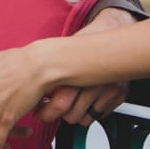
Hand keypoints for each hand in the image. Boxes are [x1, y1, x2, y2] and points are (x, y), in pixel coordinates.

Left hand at [35, 8, 133, 124]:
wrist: (111, 30)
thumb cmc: (84, 40)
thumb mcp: (63, 51)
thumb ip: (50, 71)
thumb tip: (30, 89)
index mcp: (78, 73)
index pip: (59, 105)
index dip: (45, 112)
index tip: (39, 112)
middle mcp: (95, 83)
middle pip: (71, 115)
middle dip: (58, 116)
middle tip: (50, 109)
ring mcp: (109, 90)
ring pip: (85, 119)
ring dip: (74, 115)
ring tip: (69, 103)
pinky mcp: (119, 95)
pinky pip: (100, 115)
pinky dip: (90, 112)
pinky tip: (86, 100)